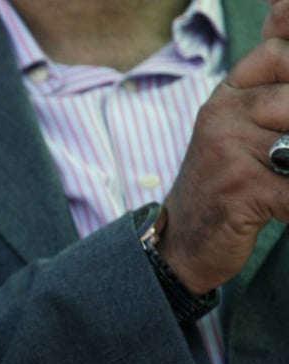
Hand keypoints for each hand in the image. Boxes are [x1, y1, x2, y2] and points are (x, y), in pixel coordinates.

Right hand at [160, 1, 288, 294]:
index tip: (283, 125)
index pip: (279, 53)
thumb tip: (285, 6)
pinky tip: (287, 209)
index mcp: (227, 96)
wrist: (182, 243)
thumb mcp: (237, 122)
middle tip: (286, 156)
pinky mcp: (238, 190)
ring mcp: (227, 151)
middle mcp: (221, 116)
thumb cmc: (223, 184)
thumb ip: (265, 74)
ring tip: (283, 176)